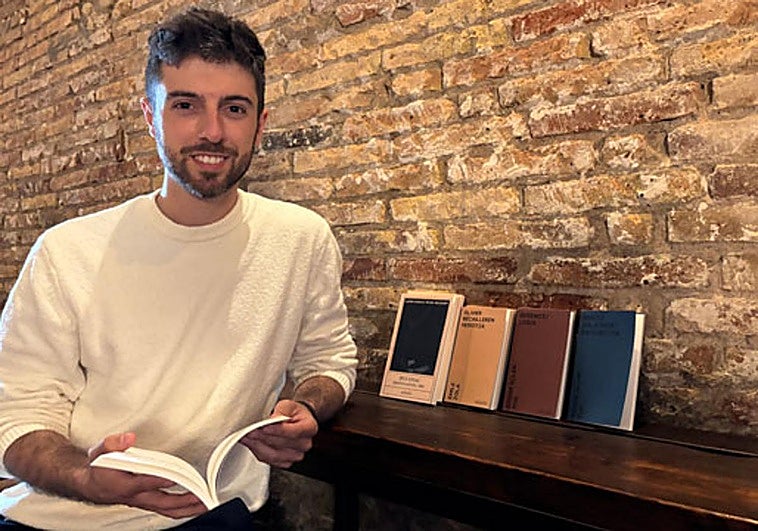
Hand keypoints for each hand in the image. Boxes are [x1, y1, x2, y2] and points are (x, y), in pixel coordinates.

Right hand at [82, 433, 206, 518]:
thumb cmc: (98, 469)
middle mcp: (136, 496)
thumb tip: (128, 438)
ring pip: (167, 510)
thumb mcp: (99, 451)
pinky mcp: (147, 503)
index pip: (144, 482)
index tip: (174, 477)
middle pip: (163, 502)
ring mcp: (143, 502)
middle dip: (184, 500)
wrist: (90, 485)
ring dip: (187, 508)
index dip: (159, 480)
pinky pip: (167, 509)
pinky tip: (194, 506)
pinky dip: (182, 509)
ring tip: (205, 504)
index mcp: (124, 484)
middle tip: (202, 496)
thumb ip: (113, 443)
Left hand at [239, 400, 317, 467]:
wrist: (295, 420)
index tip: (264, 427)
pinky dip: (258, 451)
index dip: (277, 431)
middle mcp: (304, 444)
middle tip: (250, 430)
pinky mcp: (285, 462)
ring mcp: (295, 455)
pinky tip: (251, 443)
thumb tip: (273, 419)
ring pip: (273, 455)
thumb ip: (282, 410)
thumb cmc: (292, 412)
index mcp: (309, 428)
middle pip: (281, 444)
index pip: (293, 432)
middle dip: (263, 437)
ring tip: (247, 437)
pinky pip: (269, 460)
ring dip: (258, 446)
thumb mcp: (288, 404)